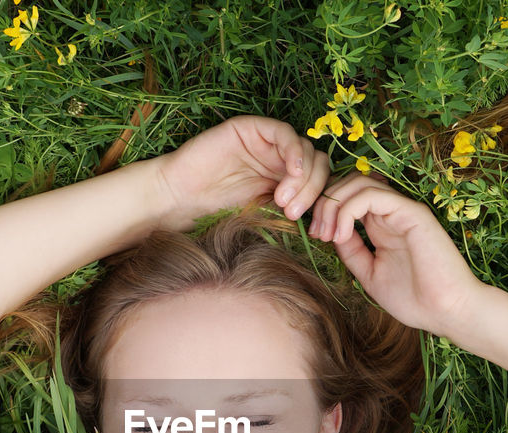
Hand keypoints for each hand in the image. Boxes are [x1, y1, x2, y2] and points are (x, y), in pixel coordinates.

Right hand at [154, 115, 332, 229]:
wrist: (179, 199)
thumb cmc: (216, 214)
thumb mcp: (264, 217)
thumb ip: (292, 212)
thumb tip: (328, 223)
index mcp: (285, 180)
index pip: (320, 183)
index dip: (323, 203)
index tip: (317, 229)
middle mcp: (280, 159)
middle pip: (318, 165)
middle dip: (313, 191)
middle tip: (294, 213)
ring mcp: (267, 142)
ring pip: (306, 150)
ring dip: (303, 177)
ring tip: (284, 201)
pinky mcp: (252, 128)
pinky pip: (285, 133)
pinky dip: (295, 152)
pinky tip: (291, 172)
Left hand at [307, 172, 485, 335]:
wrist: (447, 312)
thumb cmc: (414, 299)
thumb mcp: (369, 274)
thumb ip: (351, 251)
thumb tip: (330, 231)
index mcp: (383, 226)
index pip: (349, 198)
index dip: (326, 209)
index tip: (315, 236)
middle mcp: (392, 213)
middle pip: (350, 184)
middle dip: (325, 203)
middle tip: (316, 232)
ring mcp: (402, 210)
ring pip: (358, 183)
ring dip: (333, 204)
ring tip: (327, 234)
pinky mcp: (411, 212)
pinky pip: (372, 194)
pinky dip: (348, 210)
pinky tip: (342, 235)